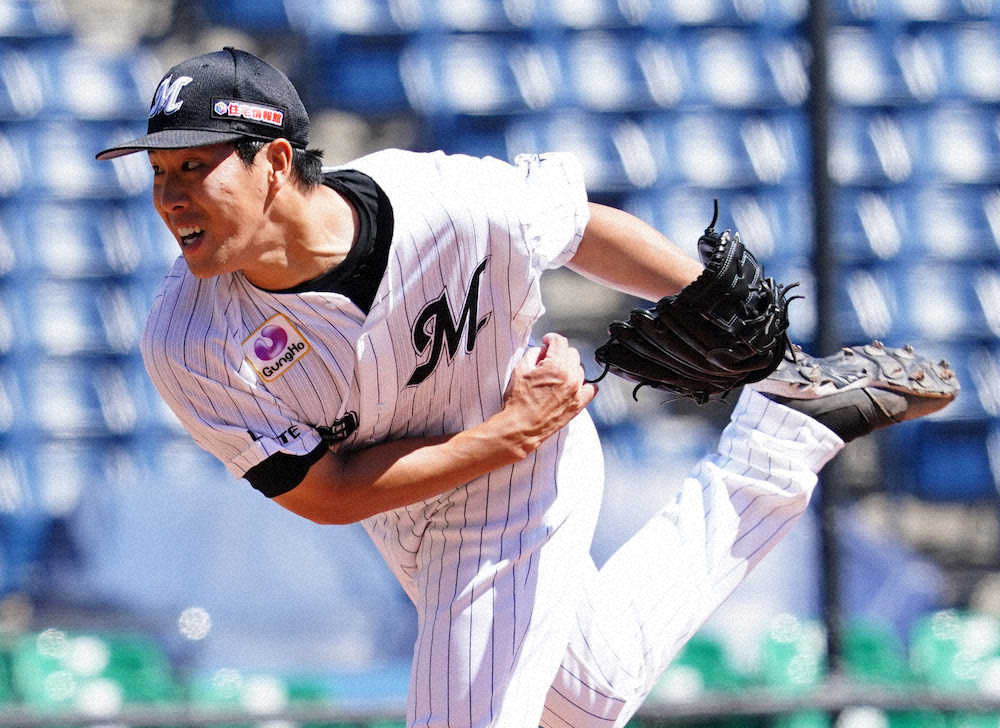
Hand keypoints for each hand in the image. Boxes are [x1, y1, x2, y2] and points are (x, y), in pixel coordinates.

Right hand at [500, 333, 597, 454]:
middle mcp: (570, 377)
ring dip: (569, 367)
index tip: (547, 341)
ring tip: (556, 374)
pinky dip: (584, 384)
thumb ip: (533, 354)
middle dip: (559, 353)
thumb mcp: (519, 370)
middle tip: (548, 359)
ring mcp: (576, 391)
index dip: (551, 338)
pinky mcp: (578, 404)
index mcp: (556, 366)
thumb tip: (541, 350)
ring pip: (580, 368)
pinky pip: (591, 388)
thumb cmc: (519, 402)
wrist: (521, 427)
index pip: (560, 342)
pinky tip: (574, 384)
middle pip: (571, 353)